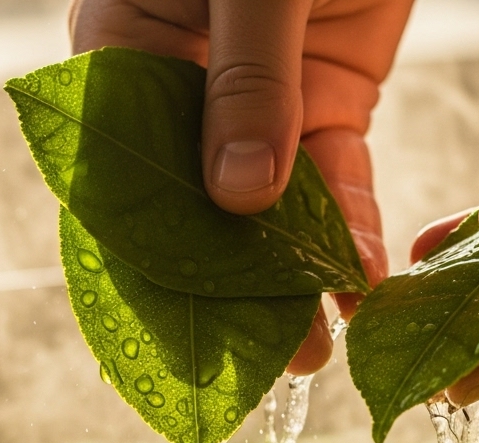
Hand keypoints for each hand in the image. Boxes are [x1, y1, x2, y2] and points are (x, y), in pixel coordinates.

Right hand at [70, 0, 413, 373]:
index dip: (145, 259)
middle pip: (196, 207)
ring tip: (318, 347)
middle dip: (234, 290)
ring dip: (298, 276)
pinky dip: (350, 231)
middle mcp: (184, 85)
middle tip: (270, 359)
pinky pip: (338, 177)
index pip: (117, 175)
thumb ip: (247, 77)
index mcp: (126, 48)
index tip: (179, 334)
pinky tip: (361, 282)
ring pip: (273, 206)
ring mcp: (261, 98)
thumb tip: (240, 193)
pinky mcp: (328, 95)